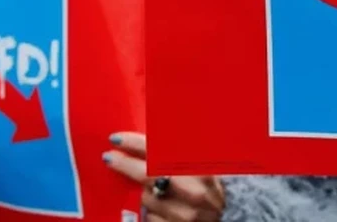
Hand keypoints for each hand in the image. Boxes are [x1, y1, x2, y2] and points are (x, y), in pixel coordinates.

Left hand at [104, 132, 224, 220]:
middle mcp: (194, 192)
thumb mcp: (204, 161)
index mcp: (201, 169)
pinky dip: (149, 210)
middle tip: (109, 157)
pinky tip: (157, 203)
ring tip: (147, 185)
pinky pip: (149, 218)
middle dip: (124, 164)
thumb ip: (181, 146)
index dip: (135, 144)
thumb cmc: (211, 184)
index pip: (161, 151)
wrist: (227, 215)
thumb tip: (158, 124)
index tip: (116, 138)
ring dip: (141, 189)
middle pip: (148, 175)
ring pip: (146, 197)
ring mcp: (184, 215)